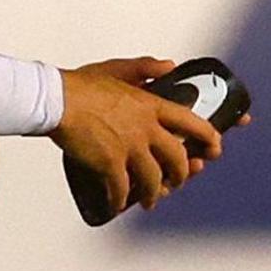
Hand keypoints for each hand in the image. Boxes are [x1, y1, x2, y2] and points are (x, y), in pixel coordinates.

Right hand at [53, 58, 223, 218]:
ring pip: (154, 179)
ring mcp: (130, 148)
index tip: (215, 147)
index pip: (191, 123)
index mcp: (150, 106)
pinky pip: (122, 190)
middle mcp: (146, 128)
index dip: (209, 137)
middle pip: (178, 158)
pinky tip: (118, 205)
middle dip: (183, 174)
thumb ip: (146, 68)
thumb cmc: (81, 86)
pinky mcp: (110, 164)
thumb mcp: (118, 69)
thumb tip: (170, 66)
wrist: (55, 100)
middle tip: (178, 181)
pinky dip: (121, 201)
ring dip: (153, 194)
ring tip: (149, 201)